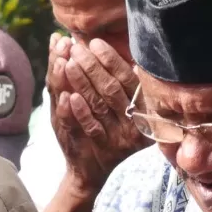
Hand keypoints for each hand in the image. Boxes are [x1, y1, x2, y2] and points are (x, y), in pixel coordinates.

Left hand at [45, 36, 146, 191]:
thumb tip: (82, 42)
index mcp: (144, 107)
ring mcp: (121, 137)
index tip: (93, 43)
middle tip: (75, 48)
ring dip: (83, 83)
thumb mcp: (104, 102)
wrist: (90, 169)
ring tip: (67, 63)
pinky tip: (68, 95)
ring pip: (100, 105)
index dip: (111, 60)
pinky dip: (80, 111)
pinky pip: (91, 126)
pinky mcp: (105, 149)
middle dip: (92, 67)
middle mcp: (137, 122)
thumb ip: (101, 74)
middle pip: (112, 89)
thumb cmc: (100, 127)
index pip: (128, 78)